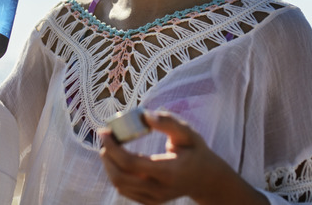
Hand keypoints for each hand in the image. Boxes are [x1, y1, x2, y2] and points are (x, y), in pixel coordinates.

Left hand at [99, 111, 265, 204]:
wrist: (207, 179)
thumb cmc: (195, 151)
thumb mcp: (188, 133)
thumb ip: (168, 122)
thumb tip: (144, 116)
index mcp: (168, 171)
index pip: (131, 163)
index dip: (113, 148)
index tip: (104, 132)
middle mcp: (159, 189)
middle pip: (120, 177)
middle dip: (106, 156)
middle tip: (105, 137)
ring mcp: (154, 198)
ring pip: (120, 185)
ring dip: (108, 164)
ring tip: (110, 146)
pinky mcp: (150, 202)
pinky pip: (125, 189)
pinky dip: (116, 173)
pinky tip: (117, 158)